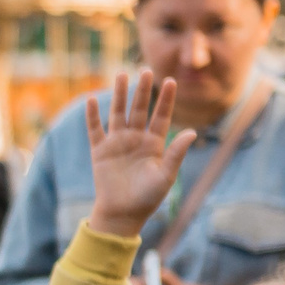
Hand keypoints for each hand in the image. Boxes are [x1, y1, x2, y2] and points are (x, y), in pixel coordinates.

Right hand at [85, 68, 197, 238]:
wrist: (122, 214)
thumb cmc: (147, 198)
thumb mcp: (166, 175)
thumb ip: (177, 153)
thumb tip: (192, 131)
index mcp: (155, 144)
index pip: (161, 116)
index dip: (166, 99)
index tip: (171, 81)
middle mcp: (136, 139)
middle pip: (139, 109)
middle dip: (142, 90)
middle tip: (146, 70)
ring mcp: (117, 144)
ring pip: (118, 113)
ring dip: (119, 95)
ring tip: (121, 75)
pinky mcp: (100, 151)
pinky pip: (95, 129)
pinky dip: (93, 115)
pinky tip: (92, 98)